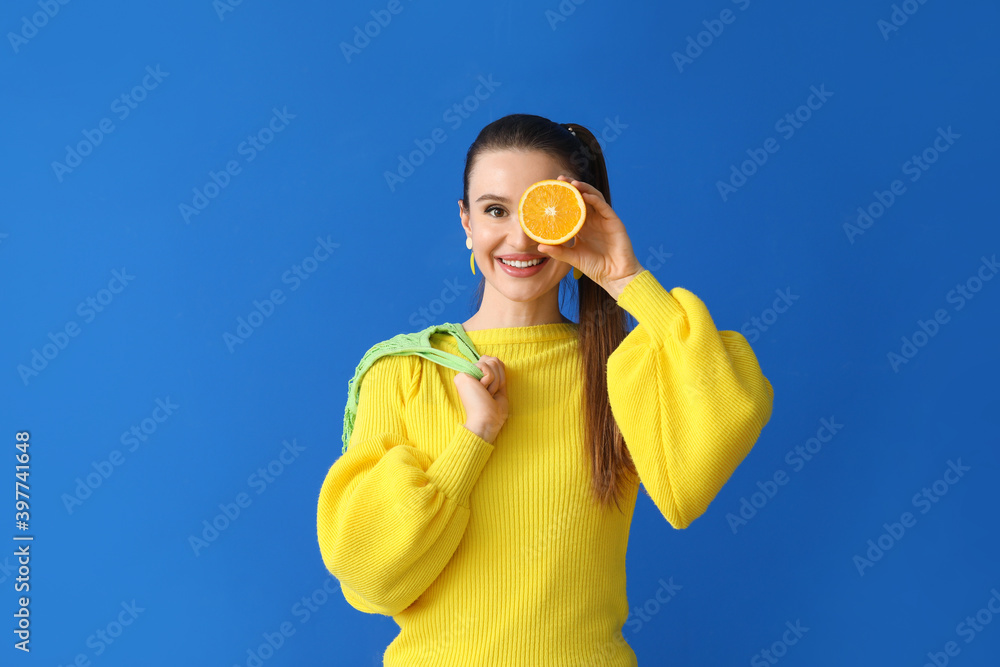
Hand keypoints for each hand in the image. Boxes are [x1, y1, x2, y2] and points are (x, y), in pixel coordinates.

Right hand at [453, 355, 507, 442]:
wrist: (487, 421)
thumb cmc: (494, 411)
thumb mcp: (500, 388)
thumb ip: (497, 372)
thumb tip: (494, 359)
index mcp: (477, 378)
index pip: (495, 361)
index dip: (501, 375)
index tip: (495, 392)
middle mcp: (470, 374)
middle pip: (495, 360)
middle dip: (499, 378)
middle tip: (490, 394)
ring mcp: (465, 374)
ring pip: (492, 362)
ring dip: (495, 382)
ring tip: (486, 394)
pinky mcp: (462, 375)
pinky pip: (486, 368)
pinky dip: (490, 381)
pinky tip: (482, 391)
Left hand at [536, 175, 644, 299]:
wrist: (614, 276)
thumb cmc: (595, 267)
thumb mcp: (573, 258)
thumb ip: (558, 251)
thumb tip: (539, 246)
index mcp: (583, 226)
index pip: (572, 207)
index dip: (563, 197)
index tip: (551, 189)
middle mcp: (593, 220)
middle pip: (582, 198)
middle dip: (572, 187)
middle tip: (560, 179)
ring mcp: (604, 220)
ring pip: (594, 198)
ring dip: (584, 188)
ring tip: (572, 183)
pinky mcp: (614, 222)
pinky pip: (604, 207)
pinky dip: (595, 199)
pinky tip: (585, 195)